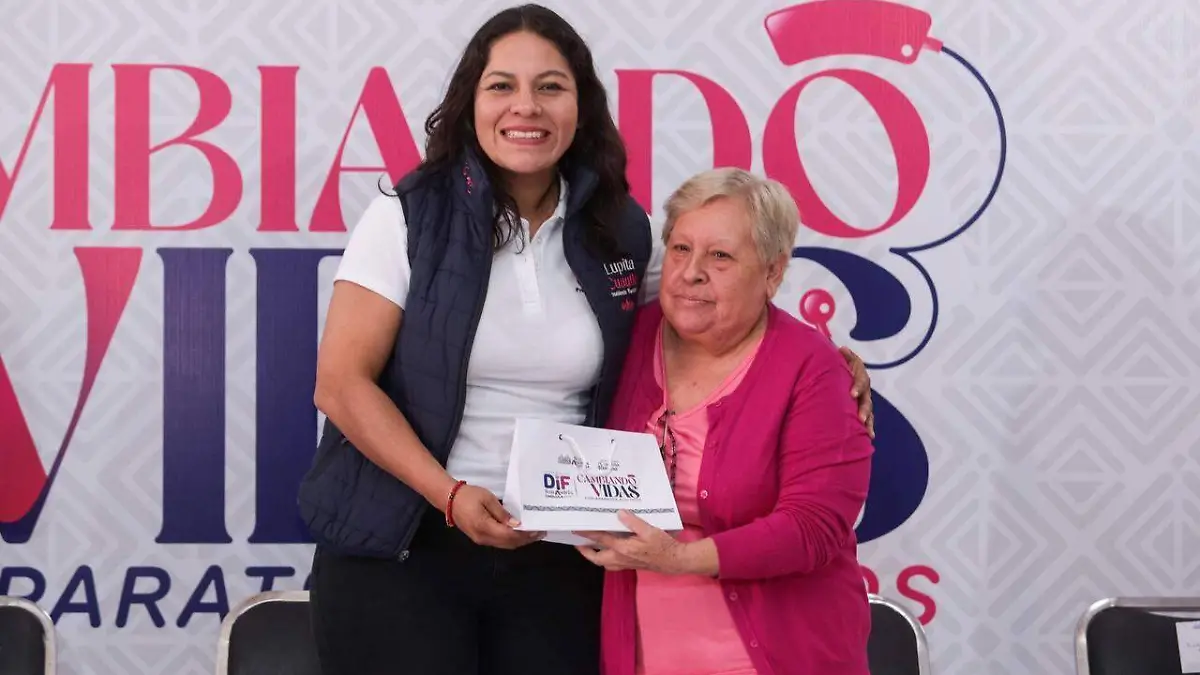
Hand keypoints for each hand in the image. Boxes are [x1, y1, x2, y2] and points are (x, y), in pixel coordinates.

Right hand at [445, 485, 543, 549]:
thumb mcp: (488, 499)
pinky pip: (498, 542)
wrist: (449, 499)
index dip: (524, 535)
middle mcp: (483, 538)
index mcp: (485, 527)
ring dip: (518, 541)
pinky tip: (518, 534)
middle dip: (525, 540)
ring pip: (504, 545)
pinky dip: (510, 540)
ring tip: (532, 534)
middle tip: (539, 533)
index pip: (509, 535)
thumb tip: (516, 525)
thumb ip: (502, 513)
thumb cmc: (469, 495)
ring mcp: (480, 540)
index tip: (537, 530)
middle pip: (508, 543)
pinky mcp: (479, 538)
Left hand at [574, 510, 706, 575]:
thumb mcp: (649, 530)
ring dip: (594, 556)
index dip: (587, 533)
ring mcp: (625, 564)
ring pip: (604, 563)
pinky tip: (607, 550)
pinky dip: (605, 558)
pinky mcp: (630, 565)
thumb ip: (633, 522)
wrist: (674, 561)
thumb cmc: (662, 545)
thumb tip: (619, 513)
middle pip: (597, 558)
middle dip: (585, 551)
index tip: (576, 528)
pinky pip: (612, 564)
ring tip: (589, 546)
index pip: (601, 539)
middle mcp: (621, 558)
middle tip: (578, 542)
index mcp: (623, 549)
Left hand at [839, 346, 873, 438]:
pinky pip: (866, 420)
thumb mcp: (841, 357)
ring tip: (868, 432)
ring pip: (868, 411)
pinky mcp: (860, 410)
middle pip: (866, 399)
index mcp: (859, 374)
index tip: (852, 394)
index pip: (861, 380)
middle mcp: (863, 389)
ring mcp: (863, 400)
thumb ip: (844, 356)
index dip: (858, 387)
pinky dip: (868, 428)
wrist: (838, 370)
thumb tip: (843, 349)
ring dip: (868, 421)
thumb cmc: (837, 363)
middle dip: (864, 409)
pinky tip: (869, 437)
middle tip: (861, 418)